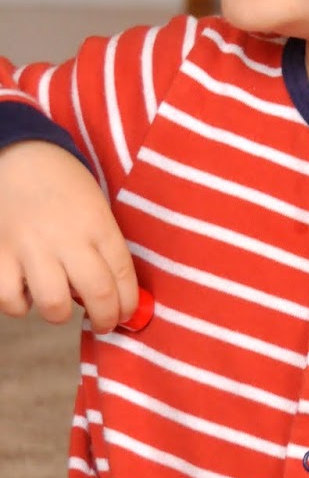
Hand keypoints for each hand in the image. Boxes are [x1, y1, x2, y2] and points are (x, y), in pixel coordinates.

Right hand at [0, 142, 138, 332]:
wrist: (15, 154)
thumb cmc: (61, 185)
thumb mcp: (95, 206)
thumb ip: (104, 247)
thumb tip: (115, 298)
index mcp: (97, 223)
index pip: (123, 275)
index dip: (128, 304)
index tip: (124, 314)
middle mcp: (66, 237)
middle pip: (98, 294)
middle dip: (105, 319)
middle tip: (102, 323)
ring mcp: (30, 246)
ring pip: (54, 304)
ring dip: (60, 314)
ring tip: (58, 303)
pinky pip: (10, 299)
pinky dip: (18, 304)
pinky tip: (23, 291)